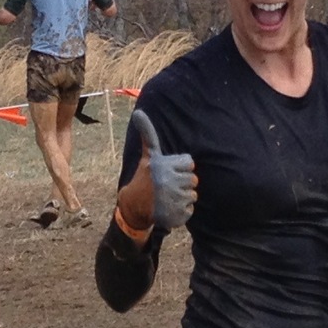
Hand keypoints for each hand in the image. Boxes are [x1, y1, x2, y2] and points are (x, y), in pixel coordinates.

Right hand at [115, 109, 196, 235]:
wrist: (134, 207)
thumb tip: (138, 112)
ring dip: (183, 197)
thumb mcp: (148, 156)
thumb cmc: (145, 178)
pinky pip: (191, 209)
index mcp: (162, 165)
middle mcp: (166, 181)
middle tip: (167, 186)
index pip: (189, 163)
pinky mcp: (176, 215)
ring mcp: (171, 199)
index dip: (181, 168)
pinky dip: (182, 211)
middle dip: (183, 183)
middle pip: (193, 179)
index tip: (168, 172)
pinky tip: (169, 208)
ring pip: (193, 195)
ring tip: (167, 197)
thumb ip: (148, 134)